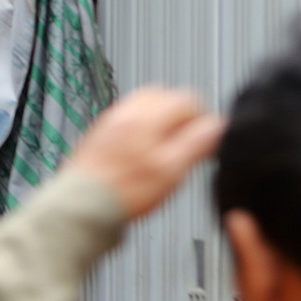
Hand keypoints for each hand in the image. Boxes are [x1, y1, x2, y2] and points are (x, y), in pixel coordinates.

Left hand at [67, 86, 223, 219]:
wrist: (83, 204)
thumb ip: (197, 144)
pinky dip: (142, 127)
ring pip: (143, 105)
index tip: (209, 135)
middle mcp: (125, 113)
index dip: (205, 117)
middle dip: (181, 113)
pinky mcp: (100, 134)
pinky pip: (126, 119)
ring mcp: (110, 122)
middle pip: (163, 96)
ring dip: (161, 118)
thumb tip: (216, 126)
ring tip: (169, 145)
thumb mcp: (172, 170)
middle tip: (190, 138)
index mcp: (146, 117)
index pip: (187, 98)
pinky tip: (144, 151)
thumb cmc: (125, 191)